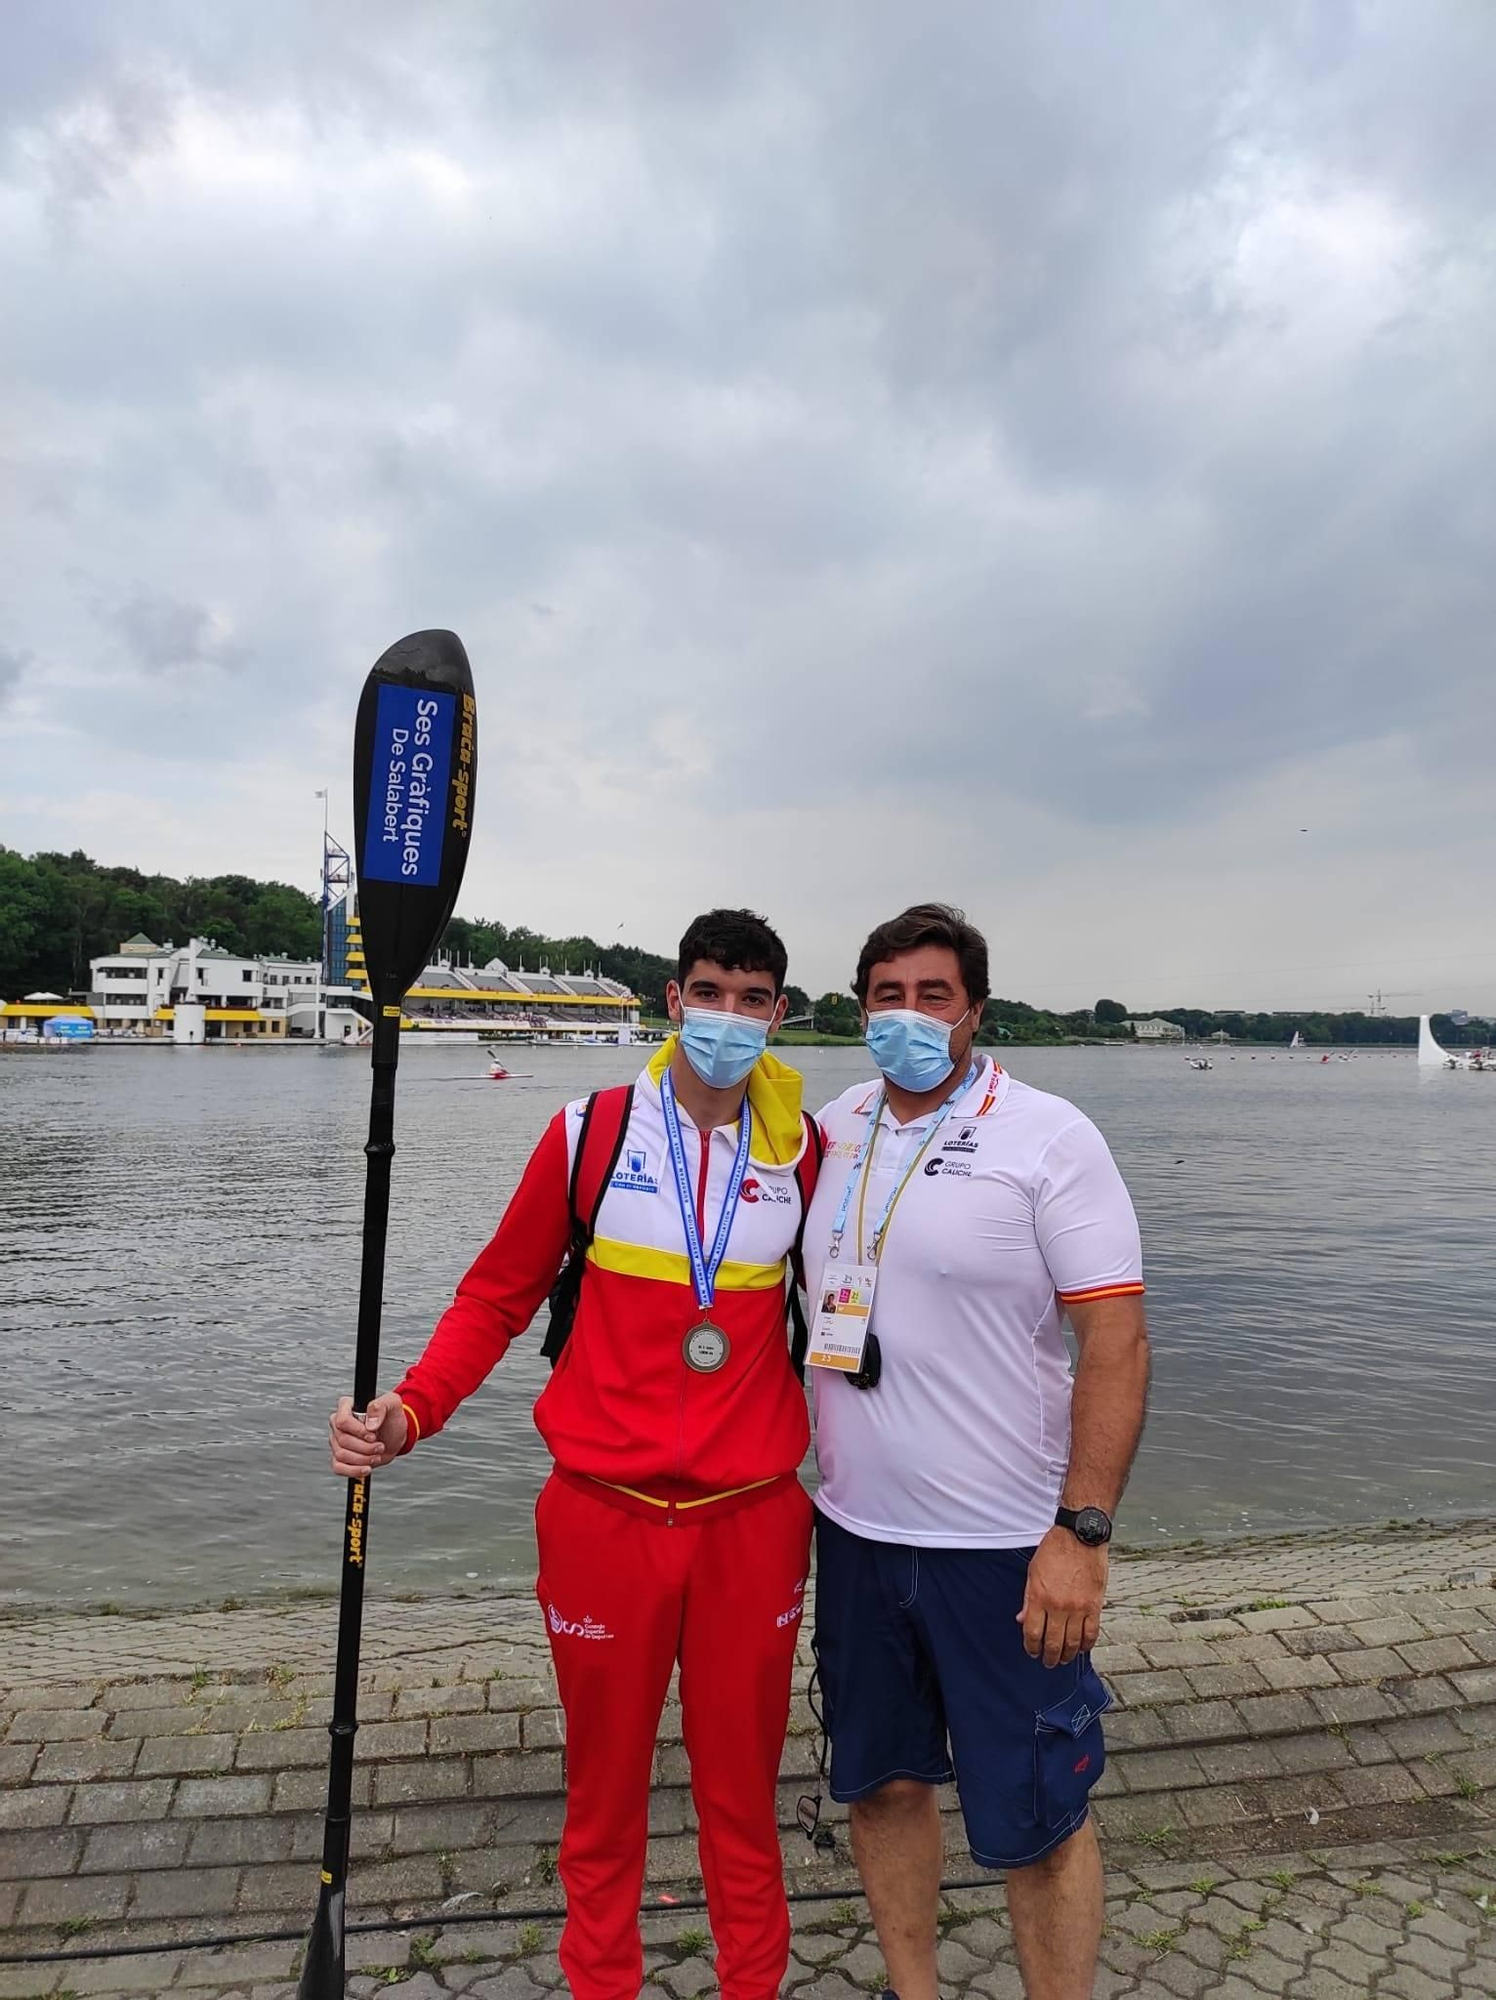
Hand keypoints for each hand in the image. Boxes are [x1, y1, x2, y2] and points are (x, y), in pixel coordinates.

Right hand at [328, 1392, 407, 1477]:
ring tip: (377, 1455)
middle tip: (380, 1446)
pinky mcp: (339, 1457)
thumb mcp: (392, 1404)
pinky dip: (354, 1470)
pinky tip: (367, 1468)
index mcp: (346, 1407)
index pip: (342, 1421)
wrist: (394, 1436)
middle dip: (365, 1447)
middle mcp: (338, 1424)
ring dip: (363, 1458)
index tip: (373, 1435)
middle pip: (343, 1440)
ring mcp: (336, 1442)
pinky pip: (338, 1468)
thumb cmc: (391, 1418)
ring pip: (341, 1455)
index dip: (358, 1431)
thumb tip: (370, 1424)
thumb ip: (380, 1406)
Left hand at [1017, 1527, 1108, 1667]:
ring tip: (1063, 1659)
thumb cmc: (1054, 1550)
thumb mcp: (1033, 1572)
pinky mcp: (1095, 1606)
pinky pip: (1092, 1634)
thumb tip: (1021, 1620)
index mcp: (1039, 1597)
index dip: (1031, 1647)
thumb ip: (1028, 1599)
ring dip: (1067, 1655)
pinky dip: (1087, 1645)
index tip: (1032, 1652)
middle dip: (1049, 1657)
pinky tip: (1082, 1648)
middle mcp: (1058, 1606)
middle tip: (1048, 1662)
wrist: (1080, 1536)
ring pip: (1073, 1643)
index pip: (1033, 1633)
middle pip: (1053, 1643)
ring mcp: (1078, 1608)